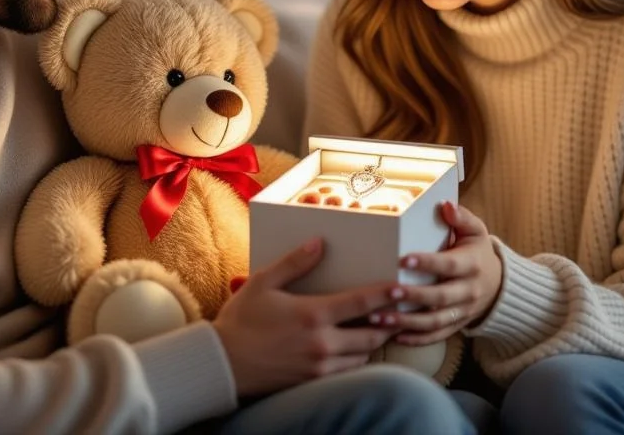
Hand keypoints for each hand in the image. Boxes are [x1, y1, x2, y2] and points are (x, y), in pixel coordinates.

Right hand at [213, 238, 398, 397]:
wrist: (222, 364)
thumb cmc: (240, 320)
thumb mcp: (263, 283)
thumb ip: (294, 262)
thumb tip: (318, 242)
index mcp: (313, 314)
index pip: (361, 303)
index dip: (385, 295)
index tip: (401, 287)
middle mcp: (322, 343)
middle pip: (371, 335)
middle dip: (387, 323)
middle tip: (398, 312)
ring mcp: (319, 365)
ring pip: (361, 356)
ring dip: (372, 342)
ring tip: (378, 329)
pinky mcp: (312, 381)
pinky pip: (346, 372)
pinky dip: (356, 360)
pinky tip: (353, 349)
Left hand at [372, 202, 502, 344]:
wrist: (498, 284)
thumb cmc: (477, 251)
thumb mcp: (476, 231)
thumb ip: (461, 217)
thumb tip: (445, 205)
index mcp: (472, 264)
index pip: (449, 265)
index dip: (427, 263)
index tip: (403, 260)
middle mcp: (469, 291)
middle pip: (440, 297)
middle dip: (414, 296)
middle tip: (388, 291)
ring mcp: (462, 312)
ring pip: (435, 321)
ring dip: (406, 322)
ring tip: (379, 318)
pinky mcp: (456, 326)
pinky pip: (436, 336)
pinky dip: (416, 339)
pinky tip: (394, 336)